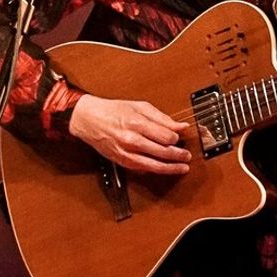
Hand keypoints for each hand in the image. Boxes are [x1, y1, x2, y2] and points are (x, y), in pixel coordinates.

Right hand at [68, 91, 191, 174]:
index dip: (175, 138)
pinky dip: (156, 170)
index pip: (165, 136)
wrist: (89, 119)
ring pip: (154, 165)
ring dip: (171, 167)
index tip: (179, 138)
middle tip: (187, 156)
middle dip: (178, 155)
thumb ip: (162, 118)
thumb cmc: (113, 111)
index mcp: (137, 122)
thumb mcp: (139, 106)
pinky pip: (143, 169)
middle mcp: (131, 139)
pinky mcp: (122, 160)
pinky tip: (164, 169)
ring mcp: (126, 152)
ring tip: (182, 167)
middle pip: (162, 152)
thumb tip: (181, 126)